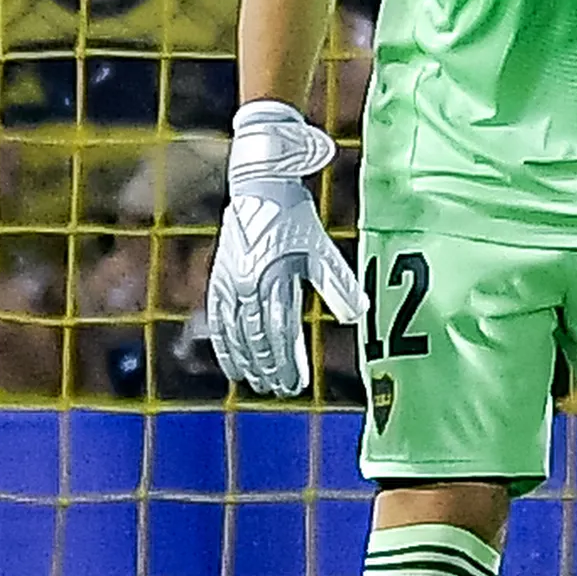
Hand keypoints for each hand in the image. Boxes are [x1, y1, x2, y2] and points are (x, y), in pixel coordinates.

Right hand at [199, 101, 367, 396]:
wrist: (259, 187)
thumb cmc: (296, 217)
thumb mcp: (319, 250)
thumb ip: (338, 284)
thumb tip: (358, 316)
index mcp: (275, 276)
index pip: (281, 331)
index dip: (287, 360)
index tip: (295, 383)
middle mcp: (248, 283)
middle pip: (257, 337)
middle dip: (268, 366)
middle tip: (279, 388)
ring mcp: (230, 281)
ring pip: (235, 333)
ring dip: (247, 361)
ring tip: (259, 383)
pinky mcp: (219, 278)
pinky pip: (218, 320)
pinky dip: (225, 345)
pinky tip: (233, 365)